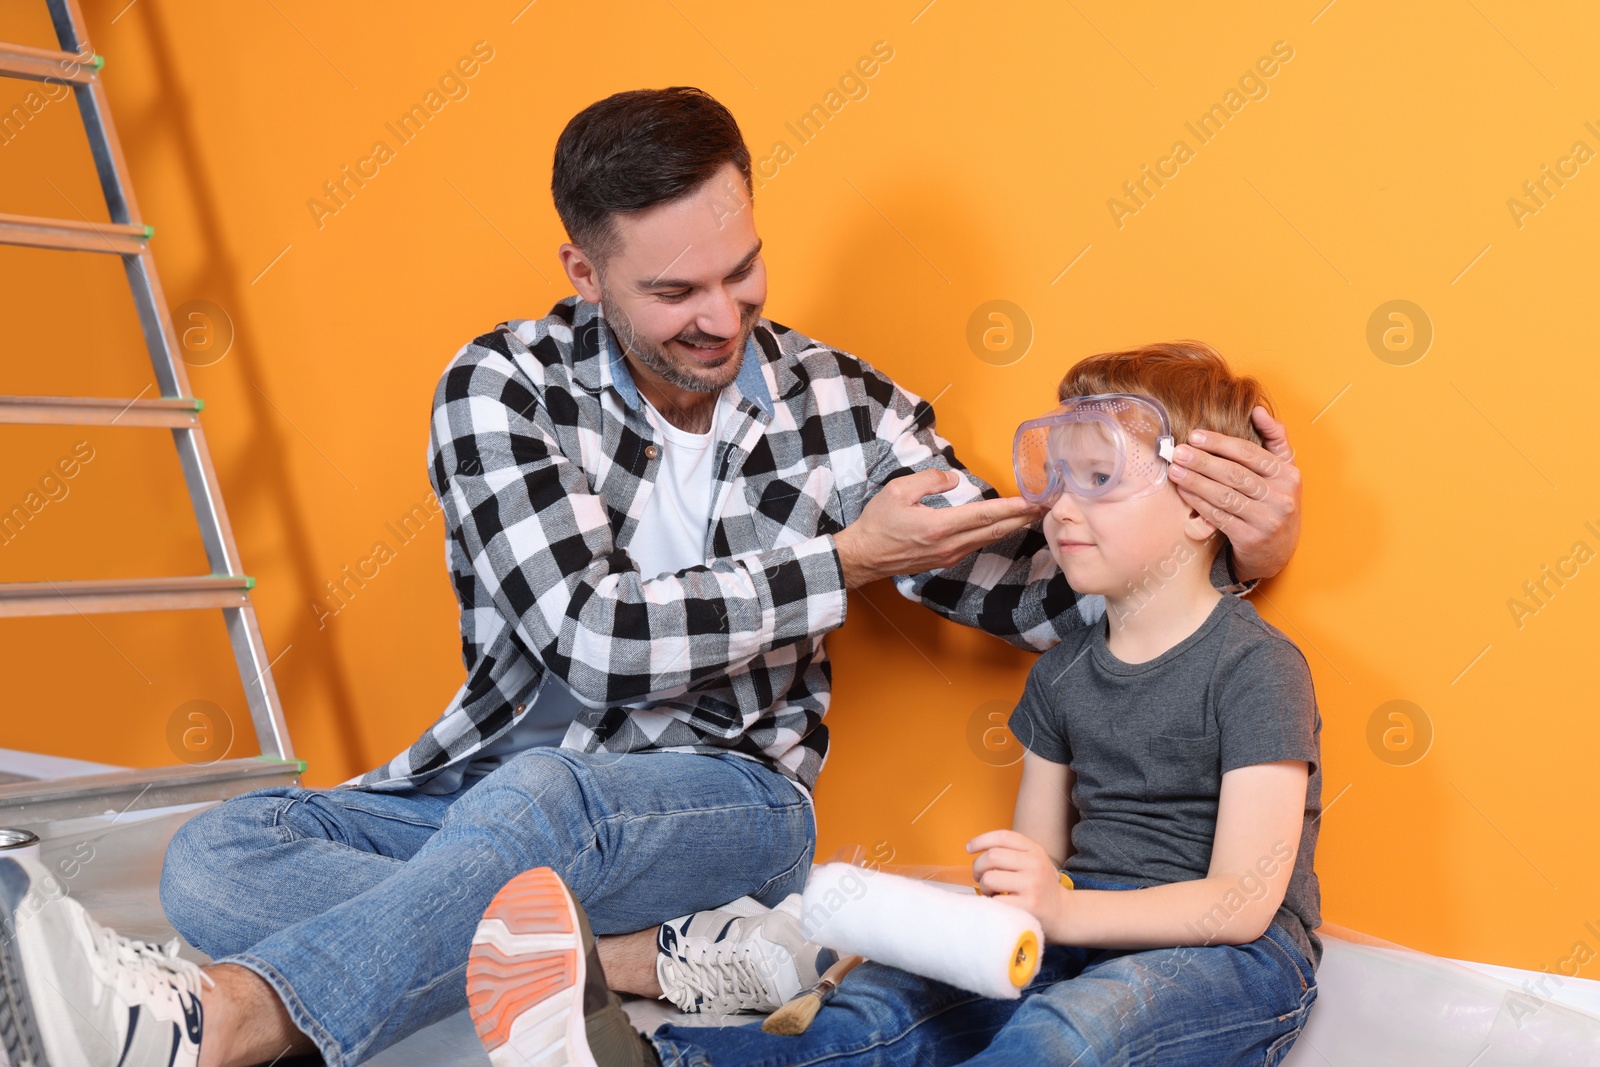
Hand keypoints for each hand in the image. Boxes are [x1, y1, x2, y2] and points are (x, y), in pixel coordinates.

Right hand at [832, 469, 1044, 588]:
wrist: (864, 556)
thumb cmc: (877, 523)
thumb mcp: (898, 490)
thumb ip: (929, 480)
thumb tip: (954, 479)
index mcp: (939, 527)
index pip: (984, 515)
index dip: (1012, 508)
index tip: (1034, 501)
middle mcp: (949, 545)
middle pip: (994, 531)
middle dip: (1023, 519)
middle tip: (1047, 507)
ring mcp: (949, 556)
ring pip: (988, 539)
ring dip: (1011, 526)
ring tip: (1032, 514)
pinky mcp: (946, 560)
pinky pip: (976, 544)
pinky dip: (994, 533)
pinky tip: (1003, 525)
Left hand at [966, 829, 1068, 929]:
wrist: (1063, 913)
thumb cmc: (1039, 886)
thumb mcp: (1033, 861)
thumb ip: (1010, 852)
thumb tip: (973, 848)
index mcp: (1035, 850)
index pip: (1002, 837)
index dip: (981, 840)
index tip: (969, 848)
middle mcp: (1035, 864)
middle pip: (991, 856)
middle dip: (978, 867)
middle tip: (979, 877)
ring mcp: (1032, 885)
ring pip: (989, 878)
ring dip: (983, 886)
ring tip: (991, 892)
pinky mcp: (1028, 906)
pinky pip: (995, 900)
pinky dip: (989, 902)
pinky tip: (997, 904)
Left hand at [1167, 407, 1300, 582]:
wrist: (1278, 550)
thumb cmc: (1274, 500)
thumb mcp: (1283, 470)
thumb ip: (1274, 438)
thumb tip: (1258, 410)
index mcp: (1288, 475)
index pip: (1249, 453)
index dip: (1220, 443)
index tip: (1194, 435)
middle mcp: (1281, 497)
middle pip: (1234, 474)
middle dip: (1202, 461)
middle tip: (1177, 452)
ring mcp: (1266, 520)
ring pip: (1224, 496)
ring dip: (1195, 481)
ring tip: (1174, 470)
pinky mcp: (1250, 539)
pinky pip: (1218, 516)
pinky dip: (1198, 502)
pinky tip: (1183, 491)